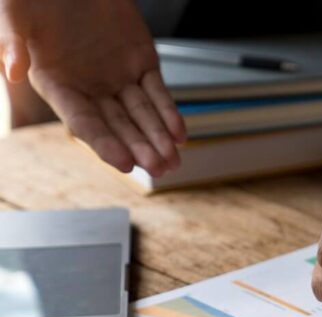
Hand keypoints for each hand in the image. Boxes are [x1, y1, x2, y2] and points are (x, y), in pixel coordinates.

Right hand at [0, 0, 184, 175]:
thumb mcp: (15, 13)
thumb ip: (11, 42)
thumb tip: (12, 70)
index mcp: (57, 84)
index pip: (84, 122)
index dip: (104, 143)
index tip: (123, 162)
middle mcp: (89, 87)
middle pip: (118, 125)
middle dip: (139, 148)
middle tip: (158, 168)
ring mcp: (118, 77)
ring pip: (142, 114)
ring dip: (158, 137)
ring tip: (172, 160)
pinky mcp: (141, 61)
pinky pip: (158, 92)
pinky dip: (170, 113)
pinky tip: (179, 134)